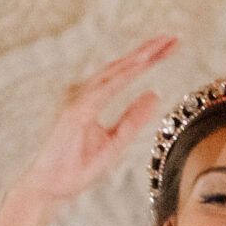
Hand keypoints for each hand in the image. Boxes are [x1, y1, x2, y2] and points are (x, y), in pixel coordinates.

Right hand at [7, 36, 177, 211]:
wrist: (50, 187)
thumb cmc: (77, 167)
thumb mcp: (115, 142)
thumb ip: (133, 118)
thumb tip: (155, 94)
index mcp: (93, 98)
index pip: (125, 73)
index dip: (148, 59)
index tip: (171, 46)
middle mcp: (84, 93)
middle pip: (121, 66)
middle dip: (148, 51)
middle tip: (174, 38)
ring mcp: (78, 99)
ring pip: (113, 72)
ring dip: (138, 57)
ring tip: (161, 46)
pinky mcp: (76, 111)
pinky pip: (104, 88)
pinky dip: (123, 75)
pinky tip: (141, 64)